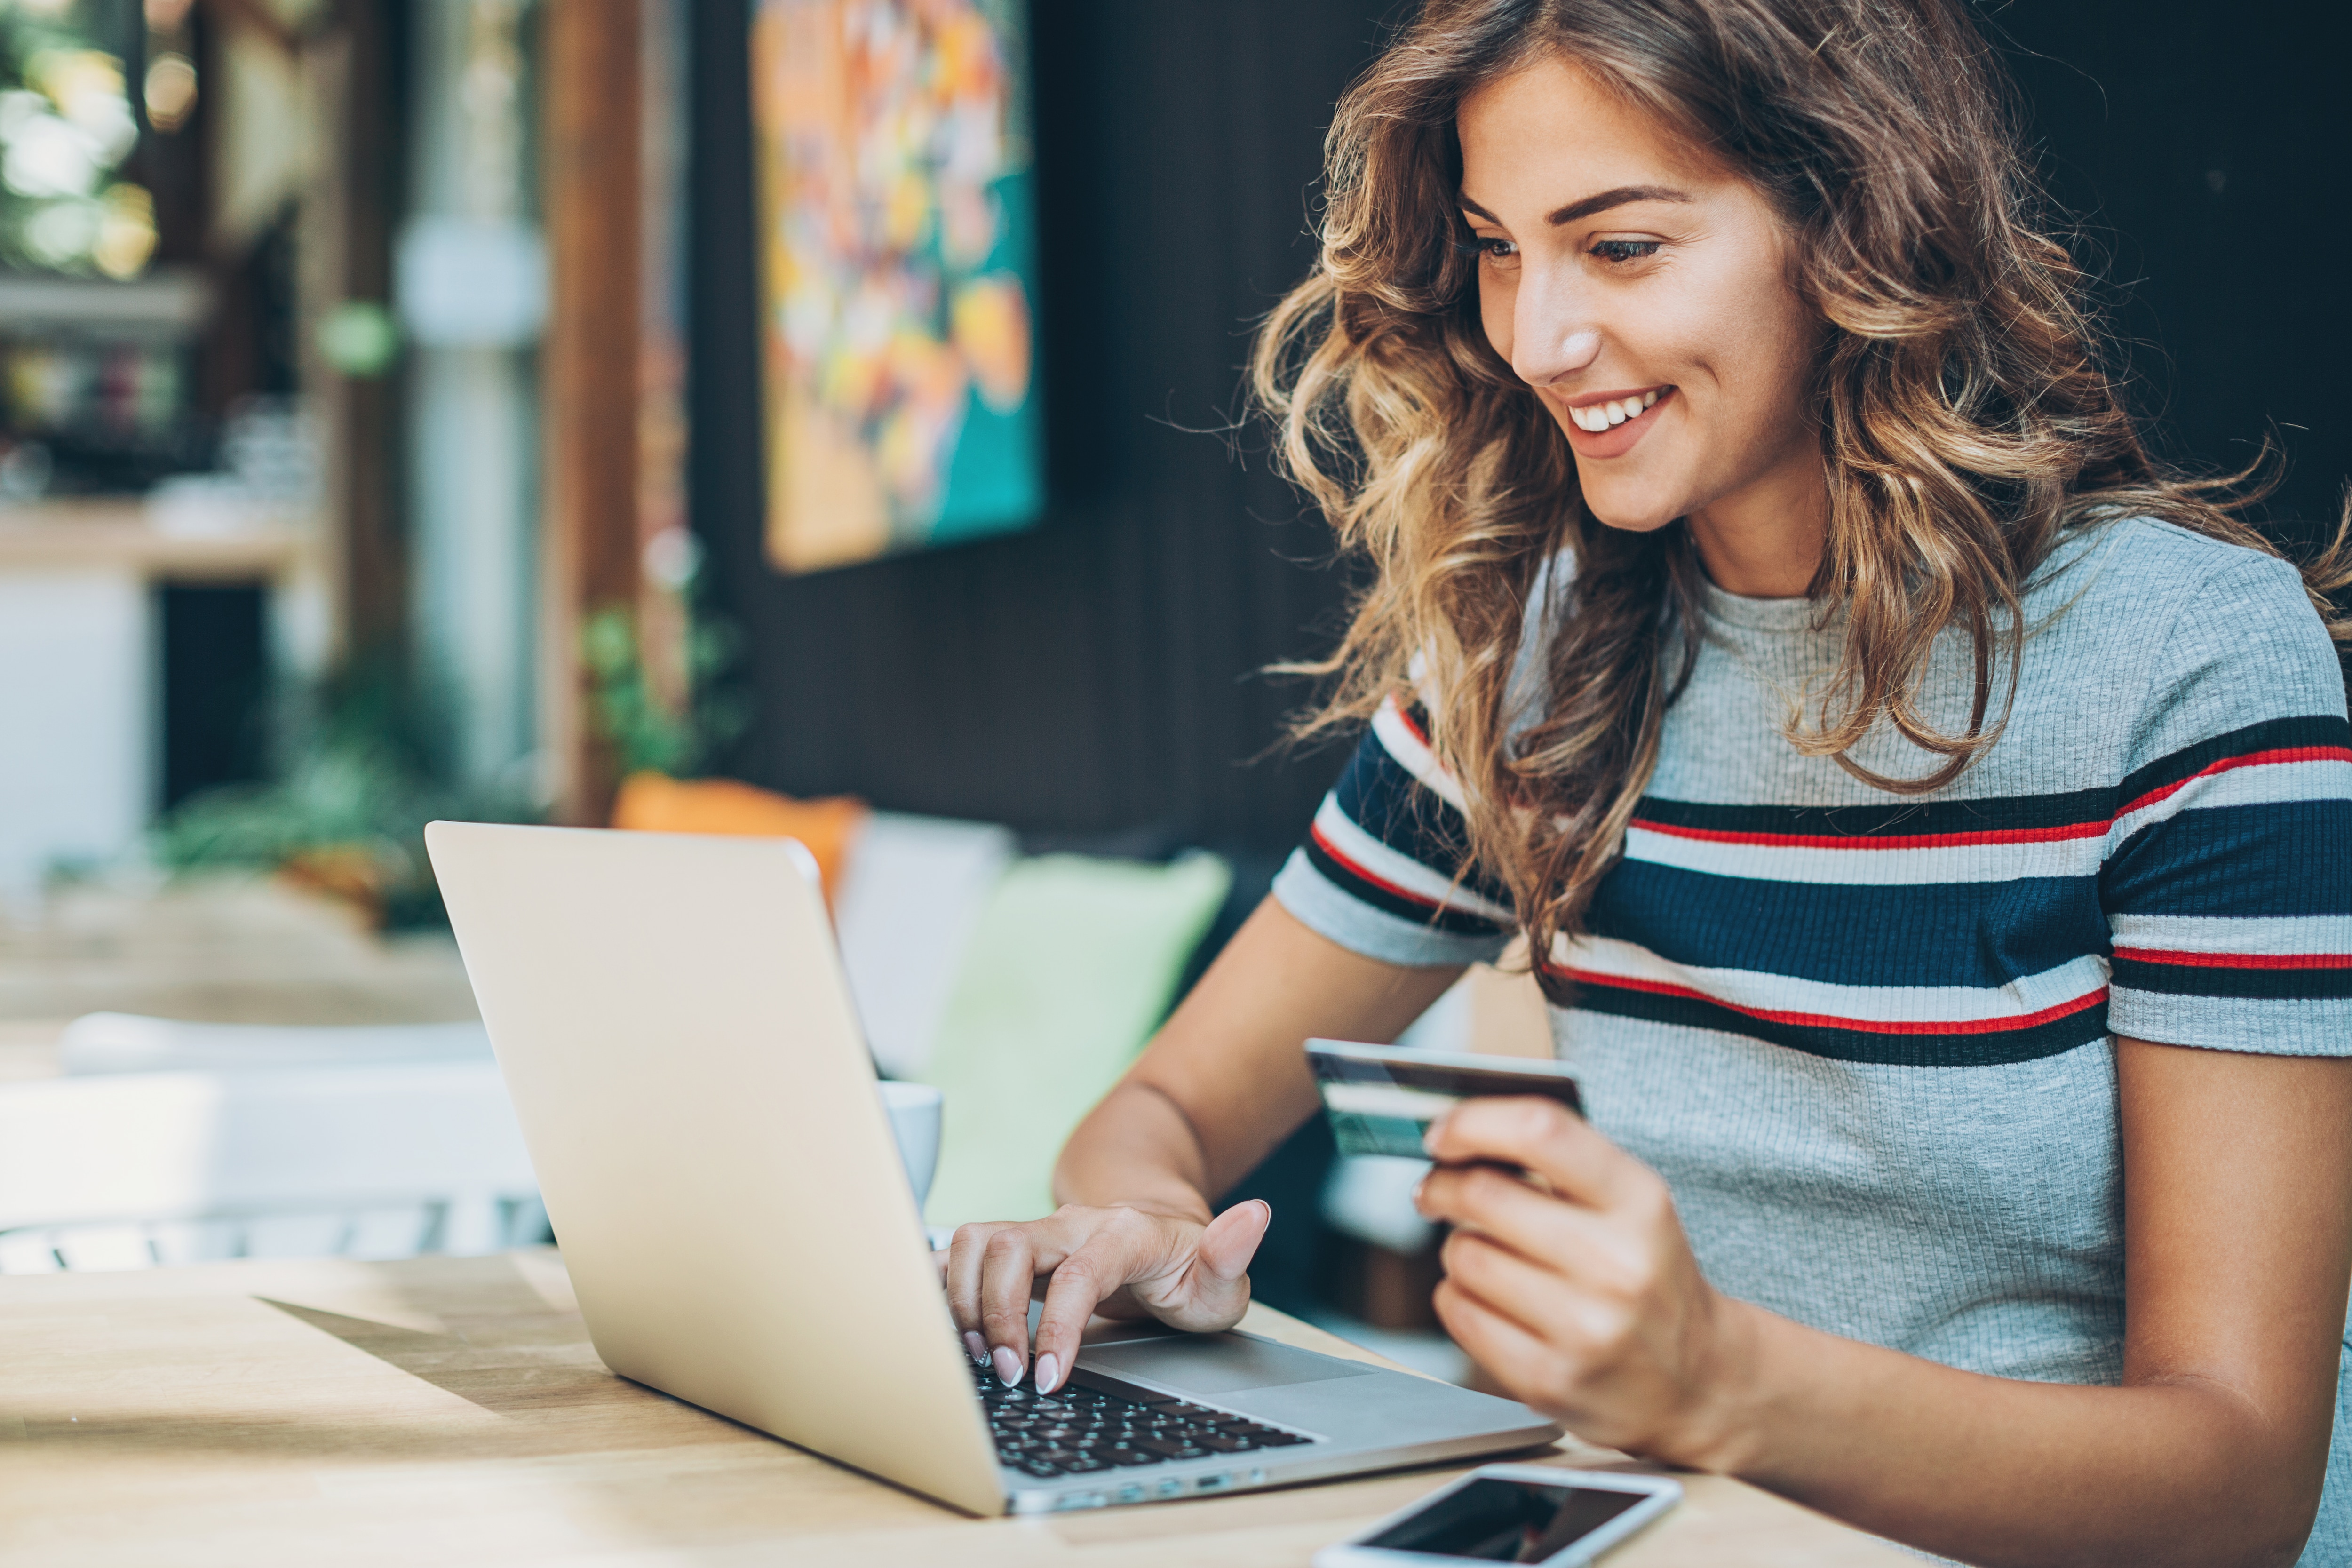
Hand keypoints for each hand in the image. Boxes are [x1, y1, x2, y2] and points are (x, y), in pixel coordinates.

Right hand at [937, 1199, 1272, 1394]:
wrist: (1160, 1236)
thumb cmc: (1188, 1269)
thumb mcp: (1221, 1277)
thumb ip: (1232, 1253)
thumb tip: (1255, 1215)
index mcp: (1124, 1234)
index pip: (1078, 1274)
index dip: (1056, 1328)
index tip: (1050, 1380)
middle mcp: (1072, 1223)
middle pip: (1009, 1246)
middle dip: (996, 1315)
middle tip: (1009, 1375)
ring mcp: (1038, 1231)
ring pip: (976, 1240)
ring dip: (964, 1299)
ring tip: (978, 1355)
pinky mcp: (1011, 1245)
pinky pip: (960, 1249)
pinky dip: (941, 1282)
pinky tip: (942, 1323)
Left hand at [1414, 1097, 1749, 1467]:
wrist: (1697, 1380)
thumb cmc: (1646, 1274)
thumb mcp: (1631, 1204)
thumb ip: (1559, 1160)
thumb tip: (1459, 1130)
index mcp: (1640, 1203)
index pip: (1543, 1133)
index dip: (1474, 1122)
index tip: (1441, 1133)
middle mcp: (1618, 1264)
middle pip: (1483, 1195)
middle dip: (1443, 1186)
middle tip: (1436, 1190)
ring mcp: (1584, 1329)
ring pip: (1464, 1255)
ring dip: (1458, 1247)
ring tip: (1488, 1255)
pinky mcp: (1550, 1380)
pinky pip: (1459, 1312)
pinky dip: (1458, 1297)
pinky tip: (1489, 1299)